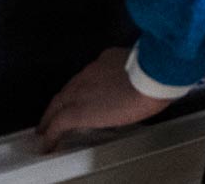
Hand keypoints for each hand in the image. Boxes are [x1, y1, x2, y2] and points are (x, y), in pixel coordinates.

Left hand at [39, 47, 175, 151]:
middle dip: (61, 102)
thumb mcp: (144, 66)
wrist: (151, 80)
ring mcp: (80, 91)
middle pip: (68, 89)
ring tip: (47, 128)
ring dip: (52, 116)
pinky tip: (48, 143)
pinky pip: (57, 124)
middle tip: (55, 115)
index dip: (82, 88)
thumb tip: (136, 82)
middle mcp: (89, 73)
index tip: (84, 96)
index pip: (88, 75)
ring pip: (58, 104)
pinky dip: (51, 134)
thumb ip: (133, 72)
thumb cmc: (157, 73)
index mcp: (106, 60)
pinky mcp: (76, 112)